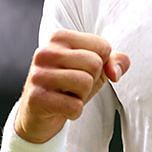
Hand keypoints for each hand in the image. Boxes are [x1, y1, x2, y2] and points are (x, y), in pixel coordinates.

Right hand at [15, 29, 128, 143]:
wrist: (37, 113)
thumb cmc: (67, 87)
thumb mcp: (93, 69)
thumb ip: (114, 62)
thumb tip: (115, 72)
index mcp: (59, 38)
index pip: (102, 46)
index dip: (100, 65)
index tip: (81, 71)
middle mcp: (45, 52)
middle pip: (94, 64)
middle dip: (91, 80)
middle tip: (73, 86)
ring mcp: (38, 75)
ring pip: (85, 83)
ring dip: (82, 96)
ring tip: (67, 95)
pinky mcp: (37, 98)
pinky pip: (75, 106)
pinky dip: (74, 112)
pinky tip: (60, 108)